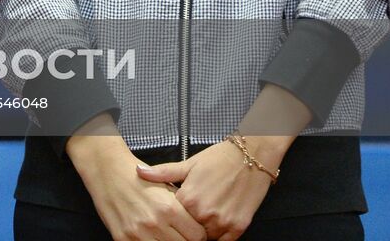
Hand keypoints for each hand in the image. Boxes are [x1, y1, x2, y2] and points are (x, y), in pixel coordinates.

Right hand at [67, 117, 206, 240]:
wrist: (106, 169)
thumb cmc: (136, 176)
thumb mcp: (165, 186)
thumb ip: (182, 209)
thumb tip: (198, 228)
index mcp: (169, 208)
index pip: (198, 236)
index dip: (196, 234)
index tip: (192, 231)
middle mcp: (155, 223)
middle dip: (183, 239)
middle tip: (176, 232)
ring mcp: (138, 234)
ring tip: (163, 233)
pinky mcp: (123, 239)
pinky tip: (148, 235)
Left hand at [137, 141, 274, 239]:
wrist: (250, 157)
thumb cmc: (219, 159)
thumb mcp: (188, 164)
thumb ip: (163, 173)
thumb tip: (139, 171)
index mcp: (189, 198)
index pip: (172, 218)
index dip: (171, 216)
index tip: (170, 215)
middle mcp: (205, 213)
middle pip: (188, 231)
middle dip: (185, 226)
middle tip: (185, 219)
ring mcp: (223, 222)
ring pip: (205, 238)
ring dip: (201, 232)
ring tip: (200, 219)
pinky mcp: (238, 227)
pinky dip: (218, 237)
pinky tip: (214, 226)